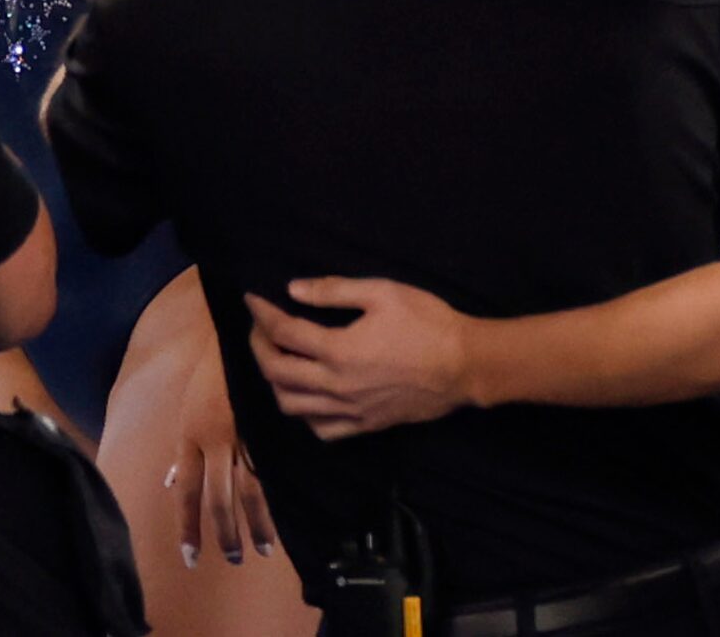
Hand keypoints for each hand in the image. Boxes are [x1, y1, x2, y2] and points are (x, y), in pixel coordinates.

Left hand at [171, 333, 277, 568]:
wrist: (233, 340)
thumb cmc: (206, 378)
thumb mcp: (185, 414)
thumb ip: (182, 454)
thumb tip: (172, 483)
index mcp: (188, 438)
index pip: (186, 492)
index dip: (187, 526)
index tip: (190, 557)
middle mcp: (213, 441)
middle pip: (217, 498)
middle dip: (224, 533)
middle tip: (231, 560)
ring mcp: (242, 437)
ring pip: (248, 490)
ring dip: (255, 524)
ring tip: (261, 550)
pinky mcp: (266, 431)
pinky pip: (270, 471)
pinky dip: (275, 497)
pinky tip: (281, 515)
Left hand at [245, 278, 470, 440]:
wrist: (467, 366)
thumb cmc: (427, 323)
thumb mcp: (382, 292)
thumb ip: (334, 290)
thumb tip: (294, 289)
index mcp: (338, 351)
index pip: (282, 332)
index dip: (261, 313)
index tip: (252, 298)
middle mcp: (337, 386)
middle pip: (276, 372)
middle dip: (258, 345)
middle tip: (260, 326)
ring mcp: (351, 410)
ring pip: (291, 405)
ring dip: (275, 381)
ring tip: (278, 357)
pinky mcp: (367, 425)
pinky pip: (321, 430)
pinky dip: (303, 413)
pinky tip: (306, 393)